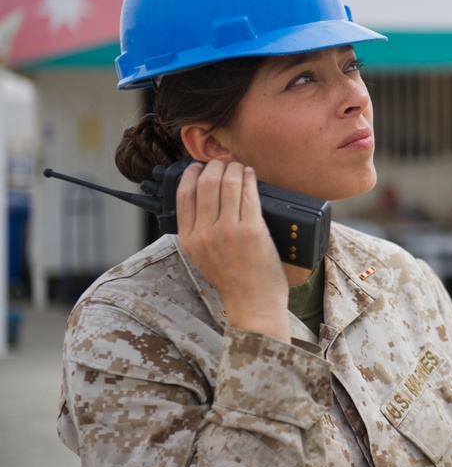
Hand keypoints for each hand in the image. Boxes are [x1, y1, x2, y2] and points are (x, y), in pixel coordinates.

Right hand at [176, 161, 290, 342]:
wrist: (253, 302)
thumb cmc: (231, 280)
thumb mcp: (202, 256)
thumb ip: (198, 231)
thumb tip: (203, 198)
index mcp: (189, 240)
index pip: (183, 196)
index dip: (191, 175)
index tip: (198, 167)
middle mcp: (205, 234)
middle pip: (205, 185)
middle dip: (214, 167)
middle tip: (222, 164)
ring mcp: (229, 231)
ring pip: (228, 185)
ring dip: (234, 169)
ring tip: (238, 167)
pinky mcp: (252, 230)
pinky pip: (249, 195)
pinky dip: (249, 179)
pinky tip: (250, 175)